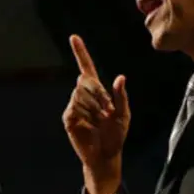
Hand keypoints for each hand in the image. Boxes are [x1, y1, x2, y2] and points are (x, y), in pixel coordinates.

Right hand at [62, 35, 129, 193]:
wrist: (105, 155)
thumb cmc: (116, 136)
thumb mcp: (124, 115)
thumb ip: (121, 96)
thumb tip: (120, 77)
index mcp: (97, 93)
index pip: (86, 69)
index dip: (81, 53)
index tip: (74, 37)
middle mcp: (82, 97)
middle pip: (85, 82)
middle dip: (98, 94)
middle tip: (107, 111)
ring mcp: (74, 107)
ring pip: (80, 94)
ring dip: (94, 107)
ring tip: (100, 121)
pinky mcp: (68, 118)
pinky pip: (75, 107)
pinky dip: (86, 114)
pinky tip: (91, 125)